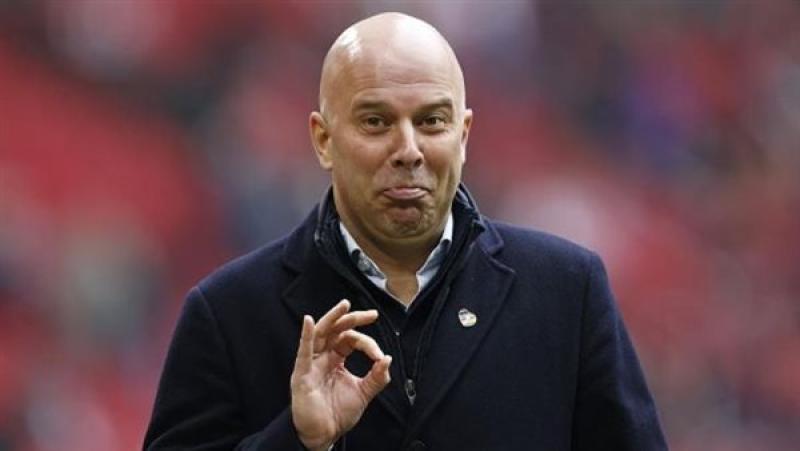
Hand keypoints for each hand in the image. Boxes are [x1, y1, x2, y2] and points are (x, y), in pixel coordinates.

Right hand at [291, 300, 391, 450]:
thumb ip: (376, 378)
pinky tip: (309, 322)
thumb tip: (387, 360)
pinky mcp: (302, 374)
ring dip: (332, 318)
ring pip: (321, 334)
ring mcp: (311, 364)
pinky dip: (306, 335)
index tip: (379, 355)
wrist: (324, 435)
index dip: (368, 344)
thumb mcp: (363, 393)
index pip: (351, 341)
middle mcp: (323, 358)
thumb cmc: (338, 414)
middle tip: (371, 314)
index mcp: (336, 360)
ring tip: (344, 305)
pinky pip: (303, 352)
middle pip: (336, 331)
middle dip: (353, 319)